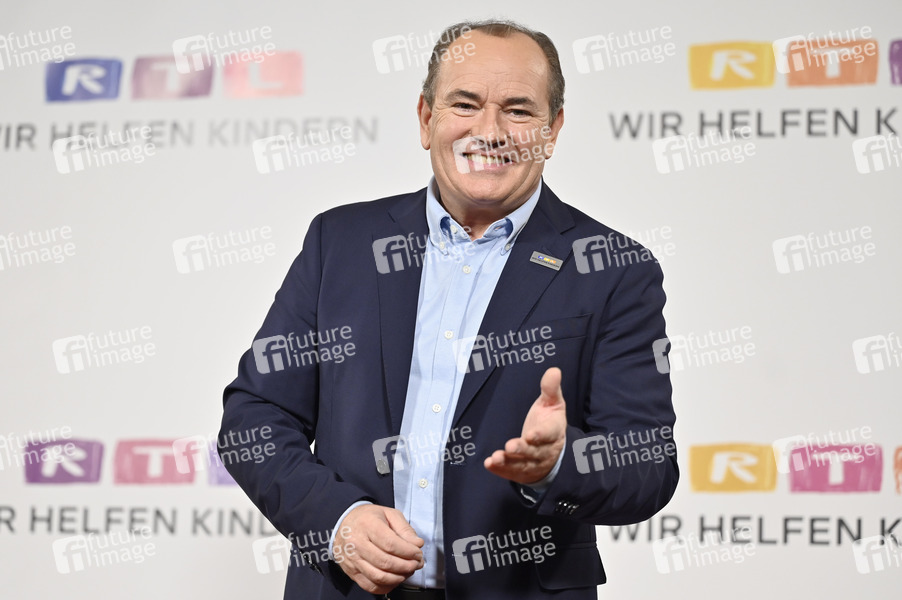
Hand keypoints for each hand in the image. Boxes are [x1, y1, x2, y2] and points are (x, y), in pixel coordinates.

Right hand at [334, 504, 424, 594]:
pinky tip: (395, 579)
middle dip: (406, 566)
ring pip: (378, 577)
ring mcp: (353, 559)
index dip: (408, 552)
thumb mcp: (388, 514)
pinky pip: (370, 586)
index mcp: (368, 525)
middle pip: (385, 562)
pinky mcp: (351, 571)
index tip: (418, 553)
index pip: (391, 544)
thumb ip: (405, 529)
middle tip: (416, 563)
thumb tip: (417, 544)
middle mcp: (357, 543)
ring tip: (407, 571)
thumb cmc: (367, 518)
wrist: (344, 523)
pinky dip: (386, 587)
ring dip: (398, 577)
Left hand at [484, 367, 566, 483]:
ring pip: (522, 464)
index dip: (540, 435)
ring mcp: (533, 463)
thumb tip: (554, 370)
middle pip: (533, 452)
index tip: (531, 435)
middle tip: (509, 446)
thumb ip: (550, 389)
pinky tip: (489, 464)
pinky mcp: (522, 471)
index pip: (548, 434)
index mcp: (553, 432)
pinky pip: (511, 472)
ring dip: (508, 462)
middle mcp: (545, 450)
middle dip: (522, 449)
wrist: (553, 450)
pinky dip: (500, 470)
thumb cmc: (549, 421)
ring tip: (495, 458)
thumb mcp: (552, 403)